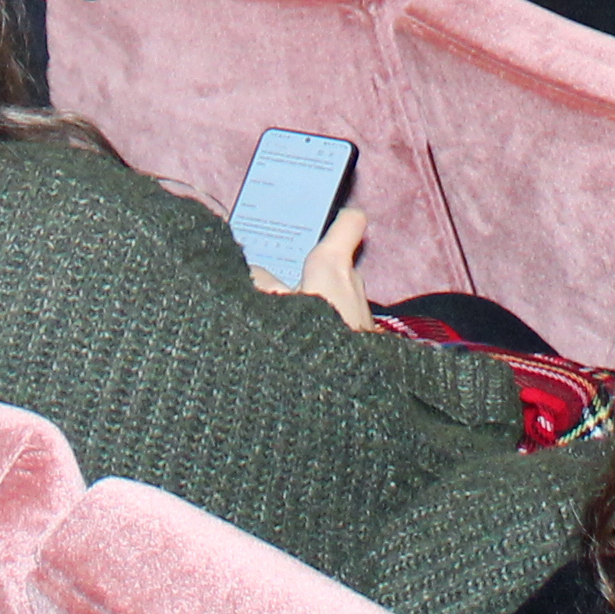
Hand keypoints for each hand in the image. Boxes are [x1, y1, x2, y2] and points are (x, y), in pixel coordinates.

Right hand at [248, 203, 374, 333]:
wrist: (344, 398)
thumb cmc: (311, 341)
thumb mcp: (270, 306)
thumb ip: (257, 281)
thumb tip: (251, 270)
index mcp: (333, 265)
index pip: (349, 221)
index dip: (335, 216)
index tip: (318, 221)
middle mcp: (354, 284)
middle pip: (334, 263)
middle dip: (310, 267)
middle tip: (279, 274)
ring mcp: (361, 315)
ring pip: (336, 296)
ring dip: (315, 300)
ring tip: (282, 312)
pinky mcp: (363, 343)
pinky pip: (340, 322)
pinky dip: (323, 324)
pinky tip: (299, 339)